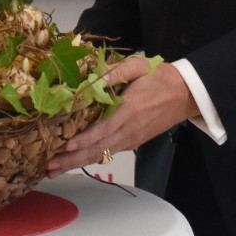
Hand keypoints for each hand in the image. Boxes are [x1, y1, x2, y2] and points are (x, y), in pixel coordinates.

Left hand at [46, 57, 197, 175]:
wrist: (186, 94)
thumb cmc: (160, 77)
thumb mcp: (139, 66)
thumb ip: (116, 71)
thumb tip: (94, 77)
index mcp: (129, 111)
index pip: (103, 130)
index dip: (83, 140)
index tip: (65, 146)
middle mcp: (128, 130)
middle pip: (97, 149)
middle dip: (72, 160)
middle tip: (48, 167)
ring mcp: (131, 139)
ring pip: (101, 154)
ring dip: (77, 163)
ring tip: (55, 170)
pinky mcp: (133, 141)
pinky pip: (109, 152)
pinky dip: (90, 158)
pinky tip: (76, 160)